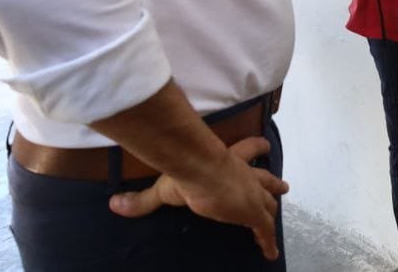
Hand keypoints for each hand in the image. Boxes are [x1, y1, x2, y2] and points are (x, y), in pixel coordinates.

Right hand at [109, 136, 288, 259]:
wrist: (202, 172)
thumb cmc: (186, 174)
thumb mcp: (164, 186)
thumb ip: (142, 199)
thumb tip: (114, 204)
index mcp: (228, 160)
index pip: (248, 149)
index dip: (257, 147)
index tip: (265, 145)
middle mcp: (245, 174)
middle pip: (264, 177)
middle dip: (273, 181)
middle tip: (283, 185)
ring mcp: (252, 194)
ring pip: (268, 201)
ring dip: (273, 206)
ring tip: (277, 210)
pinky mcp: (255, 213)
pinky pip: (265, 231)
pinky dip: (269, 242)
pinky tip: (271, 253)